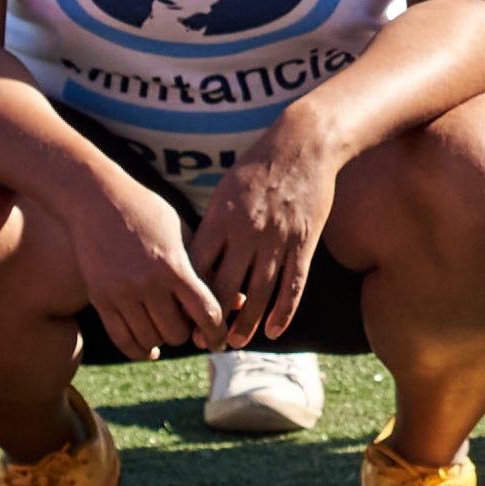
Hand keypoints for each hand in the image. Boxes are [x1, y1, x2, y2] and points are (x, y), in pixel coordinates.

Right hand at [44, 155, 225, 362]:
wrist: (96, 200)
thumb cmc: (147, 212)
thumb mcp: (183, 232)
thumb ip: (206, 269)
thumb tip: (242, 302)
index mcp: (174, 265)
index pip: (206, 313)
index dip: (216, 333)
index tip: (219, 340)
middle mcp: (148, 283)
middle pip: (177, 332)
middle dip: (187, 333)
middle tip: (188, 327)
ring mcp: (121, 293)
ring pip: (150, 340)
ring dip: (163, 340)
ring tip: (168, 331)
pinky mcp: (100, 299)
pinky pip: (123, 340)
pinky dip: (139, 351)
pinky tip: (150, 349)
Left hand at [180, 126, 348, 349]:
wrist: (304, 143)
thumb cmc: (259, 164)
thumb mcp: (225, 189)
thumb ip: (213, 224)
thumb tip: (196, 256)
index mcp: (221, 218)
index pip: (197, 267)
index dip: (187, 295)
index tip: (180, 315)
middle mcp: (246, 232)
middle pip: (224, 286)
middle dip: (211, 319)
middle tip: (203, 340)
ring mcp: (277, 239)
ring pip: (258, 293)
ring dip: (245, 323)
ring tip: (234, 342)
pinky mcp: (303, 242)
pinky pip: (293, 285)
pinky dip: (282, 311)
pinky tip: (273, 330)